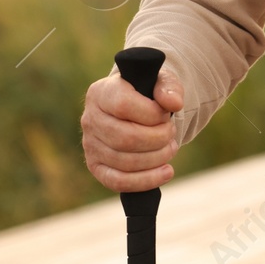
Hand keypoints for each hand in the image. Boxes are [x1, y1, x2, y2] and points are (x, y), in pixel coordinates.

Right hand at [81, 62, 183, 192]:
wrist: (135, 110)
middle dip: (158, 139)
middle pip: (125, 138)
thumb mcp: (160, 82)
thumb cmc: (148, 94)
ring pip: (125, 162)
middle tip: (171, 133)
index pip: (123, 106)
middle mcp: (90, 119)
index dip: (152, 114)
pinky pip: (118, 181)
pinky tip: (166, 172)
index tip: (166, 113)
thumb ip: (169, 88)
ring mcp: (90, 145)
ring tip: (170, 148)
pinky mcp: (96, 167)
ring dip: (156, 158)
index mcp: (101, 93)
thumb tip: (174, 104)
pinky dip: (146, 180)